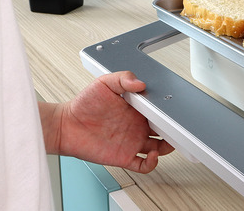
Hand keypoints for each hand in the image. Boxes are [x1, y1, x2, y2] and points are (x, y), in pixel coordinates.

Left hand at [41, 71, 173, 173]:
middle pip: (165, 130)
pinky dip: (152, 163)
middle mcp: (137, 126)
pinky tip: (152, 156)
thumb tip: (140, 83)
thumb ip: (123, 79)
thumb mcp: (103, 82)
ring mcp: (132, 142)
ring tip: (169, 142)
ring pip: (160, 148)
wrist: (66, 125)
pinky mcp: (124, 156)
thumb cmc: (83, 104)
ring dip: (168, 147)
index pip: (159, 111)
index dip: (168, 112)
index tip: (172, 110)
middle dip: (174, 130)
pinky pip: (144, 165)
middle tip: (177, 128)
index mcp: (136, 109)